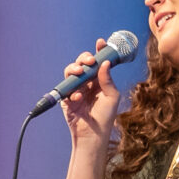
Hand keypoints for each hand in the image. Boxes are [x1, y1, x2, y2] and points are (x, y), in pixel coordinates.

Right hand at [59, 40, 121, 154]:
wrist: (93, 136)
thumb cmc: (105, 117)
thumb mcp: (112, 96)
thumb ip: (107, 79)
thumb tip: (104, 62)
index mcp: (100, 81)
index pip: (98, 62)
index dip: (99, 51)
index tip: (100, 43)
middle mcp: (87, 83)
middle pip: (82, 63)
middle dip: (84, 58)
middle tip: (89, 61)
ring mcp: (76, 90)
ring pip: (71, 72)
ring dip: (74, 69)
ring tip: (79, 73)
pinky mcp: (66, 99)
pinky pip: (66, 89)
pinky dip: (72, 92)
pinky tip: (78, 98)